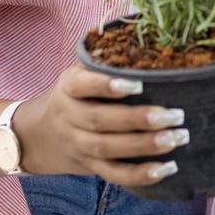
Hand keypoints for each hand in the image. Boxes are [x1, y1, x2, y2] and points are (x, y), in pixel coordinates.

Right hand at [14, 63, 187, 187]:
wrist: (37, 137)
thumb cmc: (75, 96)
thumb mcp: (79, 73)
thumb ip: (105, 61)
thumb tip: (149, 39)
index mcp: (68, 88)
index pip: (83, 86)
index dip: (107, 85)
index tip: (139, 84)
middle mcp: (70, 118)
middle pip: (100, 120)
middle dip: (139, 119)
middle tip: (174, 115)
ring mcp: (79, 145)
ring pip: (109, 149)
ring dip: (145, 145)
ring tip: (176, 138)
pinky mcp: (90, 167)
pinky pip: (114, 175)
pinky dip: (140, 175)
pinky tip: (167, 168)